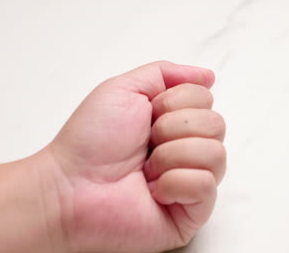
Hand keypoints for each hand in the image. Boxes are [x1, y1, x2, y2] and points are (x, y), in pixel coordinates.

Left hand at [48, 61, 225, 251]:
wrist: (71, 186)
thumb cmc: (90, 141)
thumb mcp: (124, 89)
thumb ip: (165, 74)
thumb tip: (208, 76)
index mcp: (176, 122)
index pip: (205, 98)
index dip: (173, 103)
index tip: (146, 116)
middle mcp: (188, 150)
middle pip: (217, 124)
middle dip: (172, 128)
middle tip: (145, 144)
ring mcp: (191, 183)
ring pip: (216, 154)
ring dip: (172, 155)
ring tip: (146, 170)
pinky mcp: (191, 213)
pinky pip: (206, 186)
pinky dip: (176, 182)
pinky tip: (154, 191)